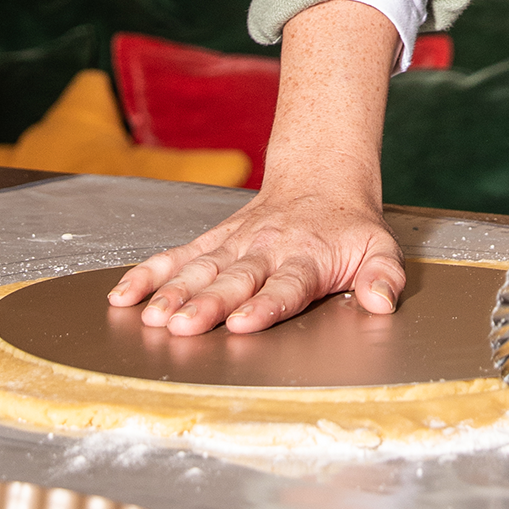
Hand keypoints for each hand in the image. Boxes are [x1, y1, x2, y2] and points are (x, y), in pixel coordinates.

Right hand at [105, 0, 403, 334]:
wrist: (321, 182)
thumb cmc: (350, 229)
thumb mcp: (382, 249)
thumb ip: (383, 278)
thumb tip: (382, 302)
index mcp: (307, 259)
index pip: (285, 286)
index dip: (264, 305)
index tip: (243, 323)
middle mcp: (266, 251)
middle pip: (234, 280)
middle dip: (206, 304)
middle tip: (182, 325)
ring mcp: (236, 244)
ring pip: (201, 269)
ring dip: (173, 292)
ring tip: (150, 316)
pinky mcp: (214, 240)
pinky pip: (179, 256)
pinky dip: (151, 274)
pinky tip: (126, 294)